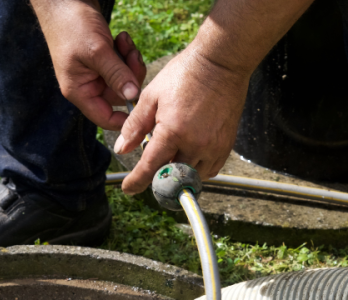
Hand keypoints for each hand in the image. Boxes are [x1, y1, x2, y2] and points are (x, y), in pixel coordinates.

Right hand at [32, 0, 145, 129]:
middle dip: (131, 77)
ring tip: (125, 41)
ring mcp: (96, 73)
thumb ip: (116, 75)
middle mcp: (87, 86)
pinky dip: (127, 53)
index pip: (105, 118)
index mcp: (79, 91)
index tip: (144, 107)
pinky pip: (122, 66)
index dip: (125, 119)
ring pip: (124, 80)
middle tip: (133, 55)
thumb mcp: (97, 51)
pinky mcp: (103, 61)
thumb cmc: (72, 24)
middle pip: (120, 96)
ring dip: (130, 62)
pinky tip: (122, 37)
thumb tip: (133, 97)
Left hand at [114, 47, 249, 193]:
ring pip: (192, 176)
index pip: (150, 167)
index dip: (136, 182)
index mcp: (172, 131)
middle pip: (172, 176)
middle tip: (152, 167)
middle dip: (159, 176)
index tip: (128, 189)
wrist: (220, 63)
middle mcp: (195, 144)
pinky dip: (197, 169)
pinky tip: (189, 156)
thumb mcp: (151, 96)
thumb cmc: (184, 75)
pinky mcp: (226, 146)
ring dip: (179, 173)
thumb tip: (122, 149)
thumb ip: (134, 125)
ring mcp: (213, 147)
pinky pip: (210, 170)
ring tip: (172, 156)